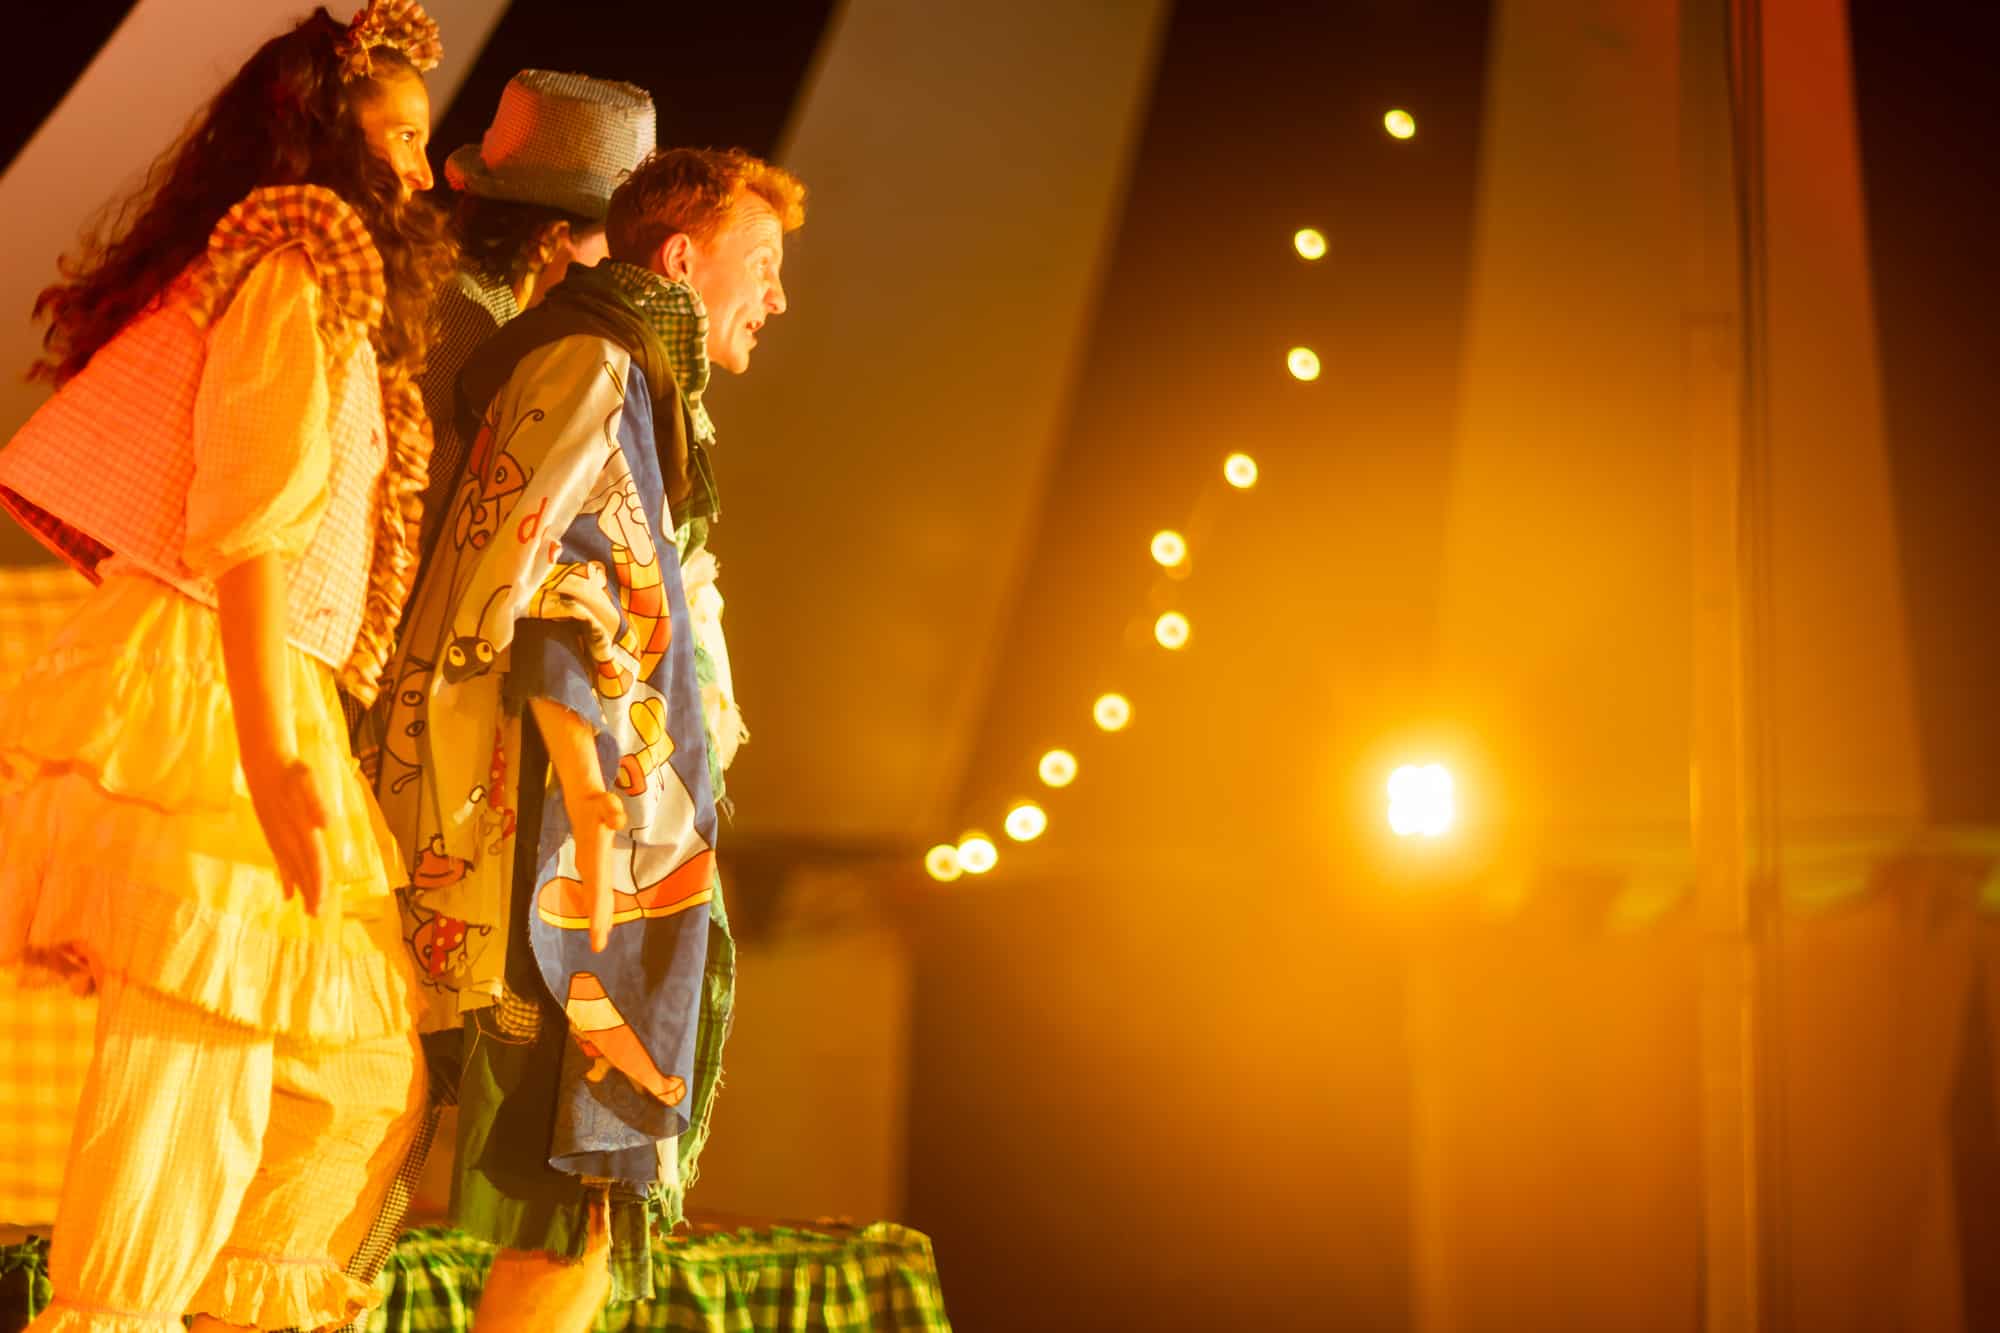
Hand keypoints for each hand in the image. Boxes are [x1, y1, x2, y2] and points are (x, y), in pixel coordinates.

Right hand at [243, 750, 332, 916]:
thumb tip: (326, 825)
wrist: (265, 763)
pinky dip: (287, 876)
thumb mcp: (308, 780)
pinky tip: (288, 893)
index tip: (320, 905)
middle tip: (315, 916)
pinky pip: (281, 860)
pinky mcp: (273, 833)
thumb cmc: (291, 771)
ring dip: (300, 888)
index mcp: (301, 828)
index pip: (312, 862)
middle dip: (310, 893)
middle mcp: (289, 837)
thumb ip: (316, 802)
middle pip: (303, 870)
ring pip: (292, 868)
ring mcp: (279, 837)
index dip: (317, 884)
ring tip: (306, 909)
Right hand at [566, 787, 625, 952]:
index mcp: (594, 858)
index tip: (598, 931)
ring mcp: (588, 867)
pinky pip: (596, 890)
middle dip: (596, 922)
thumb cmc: (597, 803)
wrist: (581, 802)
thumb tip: (619, 821)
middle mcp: (589, 867)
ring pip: (594, 896)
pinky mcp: (591, 866)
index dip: (597, 910)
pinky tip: (604, 917)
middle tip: (598, 947)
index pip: (596, 889)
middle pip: (593, 898)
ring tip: (600, 939)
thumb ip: (612, 810)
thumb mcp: (607, 802)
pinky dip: (599, 905)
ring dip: (597, 916)